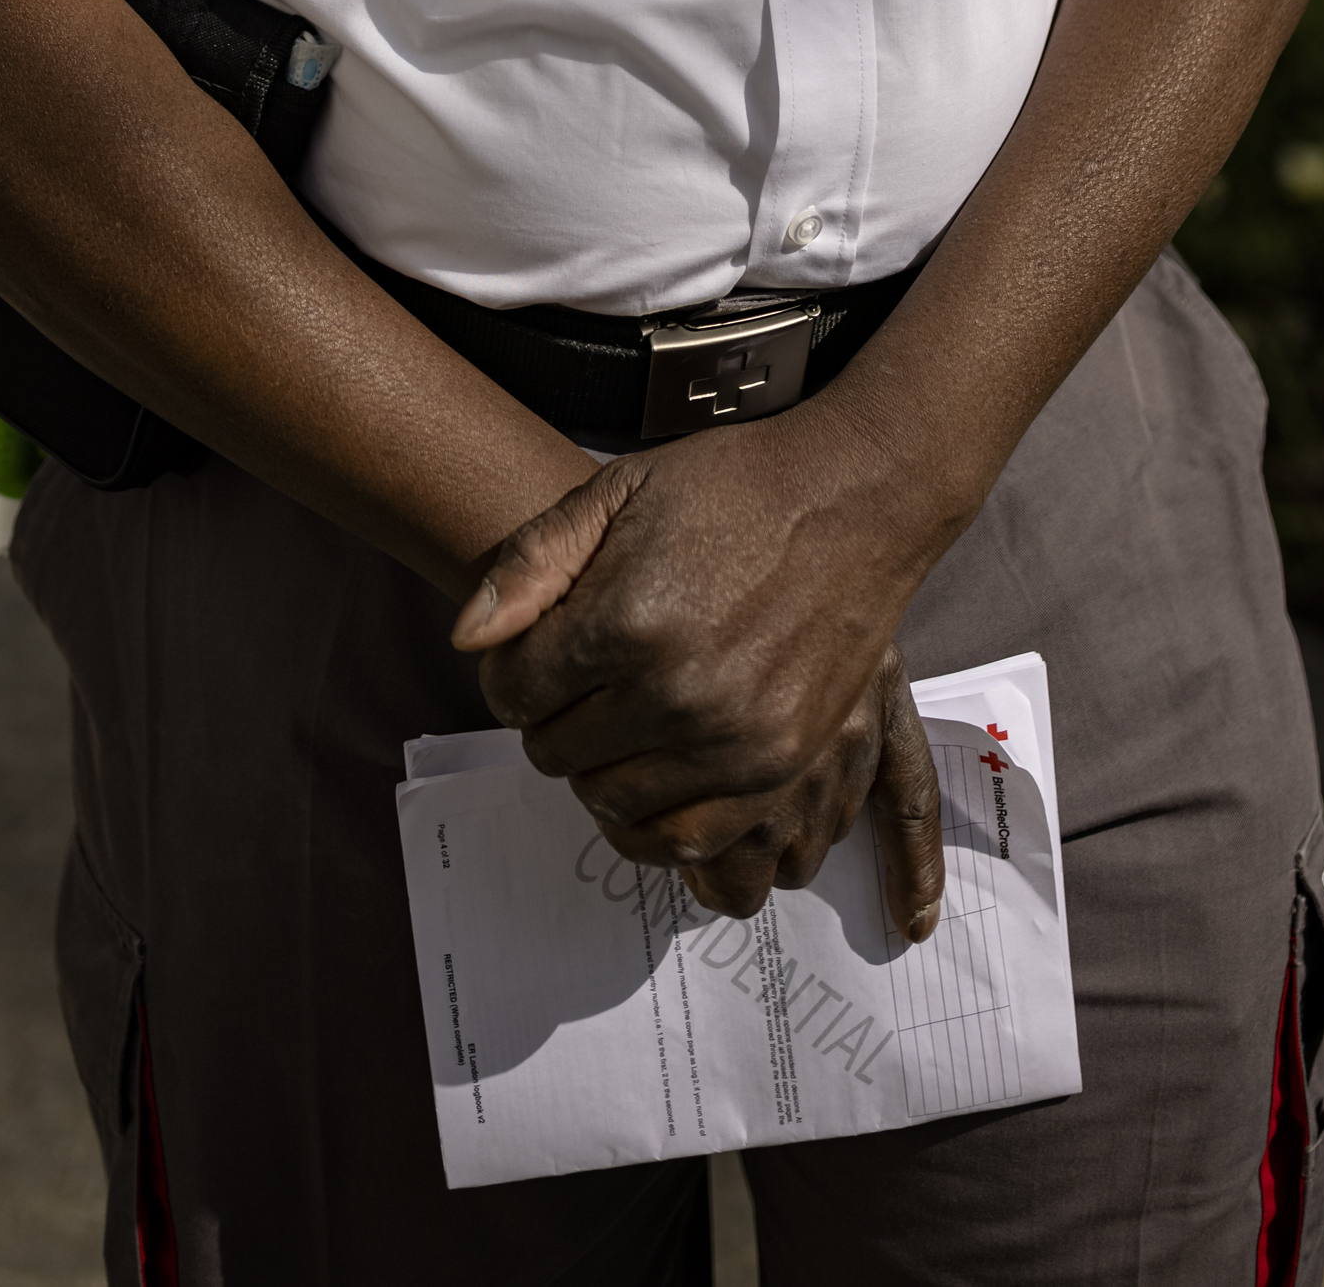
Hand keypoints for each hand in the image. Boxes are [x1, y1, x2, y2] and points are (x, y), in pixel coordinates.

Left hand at [452, 399, 960, 934]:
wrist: (858, 498)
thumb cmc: (733, 485)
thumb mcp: (619, 490)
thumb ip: (532, 562)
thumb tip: (465, 638)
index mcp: (624, 619)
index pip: (513, 692)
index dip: (512, 669)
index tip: (538, 649)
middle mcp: (675, 692)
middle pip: (556, 753)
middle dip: (553, 717)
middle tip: (584, 679)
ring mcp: (733, 739)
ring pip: (613, 803)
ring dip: (601, 768)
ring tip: (622, 719)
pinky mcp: (781, 764)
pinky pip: (690, 838)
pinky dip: (657, 819)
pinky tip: (658, 772)